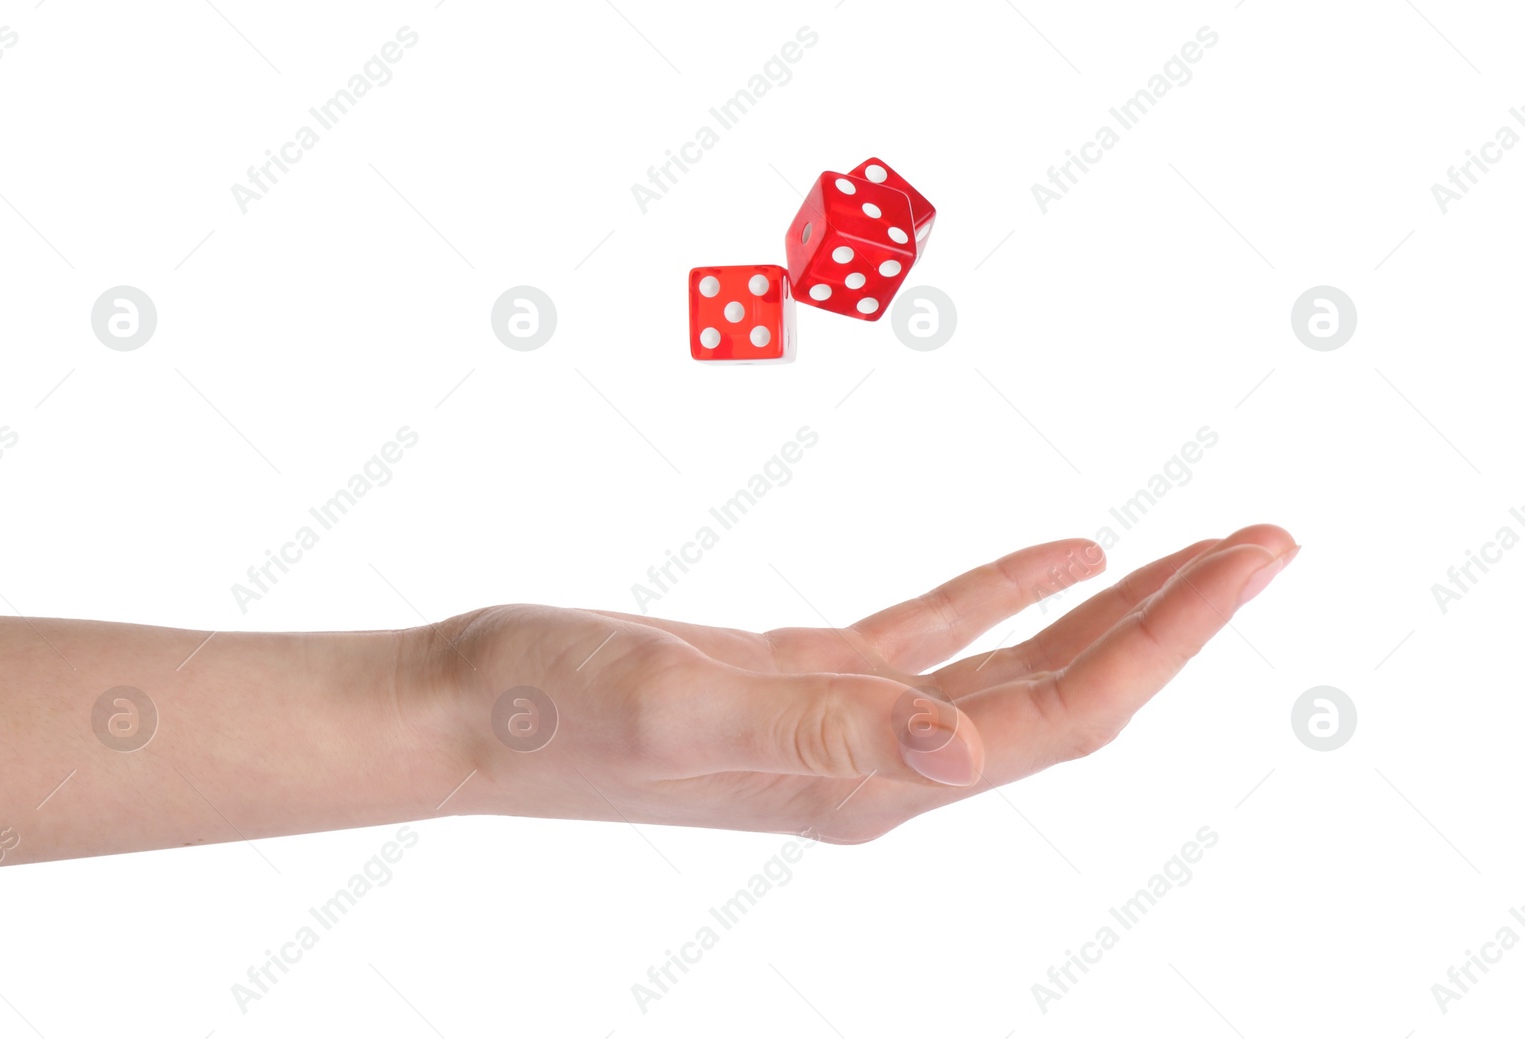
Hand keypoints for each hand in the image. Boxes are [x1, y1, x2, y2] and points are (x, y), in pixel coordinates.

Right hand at [417, 524, 1297, 843]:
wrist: (469, 710)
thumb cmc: (554, 708)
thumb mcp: (689, 705)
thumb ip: (826, 732)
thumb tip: (967, 759)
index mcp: (872, 780)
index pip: (1064, 713)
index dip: (1170, 639)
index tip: (1254, 559)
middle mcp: (877, 765)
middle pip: (1064, 693)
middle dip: (1172, 622)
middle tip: (1266, 541)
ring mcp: (842, 725)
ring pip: (1012, 665)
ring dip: (1106, 610)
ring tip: (1191, 550)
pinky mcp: (801, 678)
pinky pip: (933, 635)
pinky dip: (1005, 592)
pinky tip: (1062, 554)